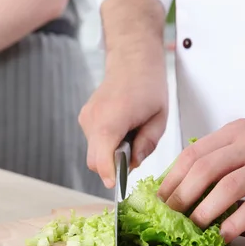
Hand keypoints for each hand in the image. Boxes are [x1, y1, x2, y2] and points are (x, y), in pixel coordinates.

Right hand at [78, 50, 167, 187]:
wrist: (132, 61)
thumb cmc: (148, 85)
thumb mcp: (159, 118)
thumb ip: (147, 145)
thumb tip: (133, 165)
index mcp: (113, 118)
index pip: (102, 156)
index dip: (108, 174)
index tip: (116, 185)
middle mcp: (94, 119)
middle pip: (94, 161)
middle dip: (112, 167)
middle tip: (134, 155)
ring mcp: (86, 118)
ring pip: (93, 153)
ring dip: (110, 154)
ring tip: (130, 136)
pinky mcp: (85, 118)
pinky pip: (93, 142)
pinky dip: (106, 144)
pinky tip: (121, 130)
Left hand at [157, 118, 244, 241]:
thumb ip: (220, 158)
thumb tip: (181, 187)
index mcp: (236, 132)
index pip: (192, 153)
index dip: (171, 179)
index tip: (159, 200)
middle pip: (204, 168)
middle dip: (182, 196)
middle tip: (171, 217)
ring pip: (227, 186)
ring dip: (205, 211)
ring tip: (193, 228)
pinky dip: (236, 223)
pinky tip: (224, 235)